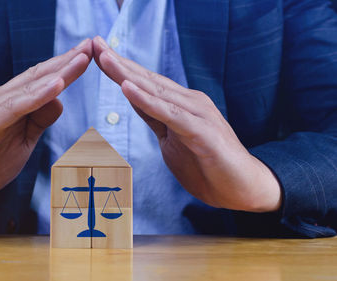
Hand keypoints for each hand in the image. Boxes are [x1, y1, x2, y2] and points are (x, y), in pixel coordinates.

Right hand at [0, 39, 92, 207]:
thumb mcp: (22, 142)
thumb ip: (38, 120)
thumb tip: (59, 100)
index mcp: (10, 102)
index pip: (41, 80)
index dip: (65, 67)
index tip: (89, 55)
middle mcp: (1, 98)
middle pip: (39, 76)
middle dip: (67, 60)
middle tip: (92, 45)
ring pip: (31, 86)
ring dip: (58, 72)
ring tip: (82, 58)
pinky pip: (16, 106)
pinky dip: (38, 95)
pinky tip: (57, 85)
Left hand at [93, 36, 280, 211]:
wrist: (243, 189)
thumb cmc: (207, 165)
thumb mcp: (171, 139)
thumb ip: (155, 118)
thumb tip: (134, 98)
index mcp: (179, 104)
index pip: (144, 83)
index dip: (120, 68)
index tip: (96, 52)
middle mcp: (189, 102)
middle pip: (147, 80)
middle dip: (118, 62)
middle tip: (94, 43)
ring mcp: (197, 115)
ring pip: (156, 91)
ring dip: (128, 75)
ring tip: (105, 58)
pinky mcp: (203, 132)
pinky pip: (170, 115)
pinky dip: (148, 101)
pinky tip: (128, 88)